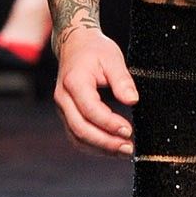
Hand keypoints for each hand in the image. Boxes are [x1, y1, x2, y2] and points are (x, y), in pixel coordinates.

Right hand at [54, 25, 138, 154]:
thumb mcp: (112, 58)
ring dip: (100, 148)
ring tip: (124, 151)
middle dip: (105, 142)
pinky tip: (112, 147)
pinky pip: (77, 136)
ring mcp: (63, 108)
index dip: (109, 123)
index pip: (90, 110)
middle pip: (80, 129)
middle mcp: (63, 98)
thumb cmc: (94, 50)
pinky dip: (94, 145)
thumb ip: (122, 80)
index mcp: (74, 82)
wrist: (75, 45)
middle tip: (128, 148)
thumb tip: (132, 100)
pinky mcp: (67, 115)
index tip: (129, 130)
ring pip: (77, 137)